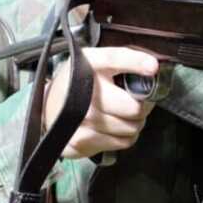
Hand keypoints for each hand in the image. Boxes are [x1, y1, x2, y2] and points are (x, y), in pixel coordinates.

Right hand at [44, 47, 158, 158]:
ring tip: (122, 114)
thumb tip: (154, 68)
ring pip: (131, 129)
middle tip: (136, 102)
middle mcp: (82, 92)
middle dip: (142, 107)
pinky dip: (123, 137)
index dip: (136, 63)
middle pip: (133, 108)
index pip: (114, 59)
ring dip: (133, 123)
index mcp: (88, 64)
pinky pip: (121, 143)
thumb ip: (125, 62)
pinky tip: (112, 127)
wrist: (48, 106)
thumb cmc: (80, 82)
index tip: (152, 67)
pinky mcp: (79, 142)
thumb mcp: (99, 63)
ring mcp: (79, 120)